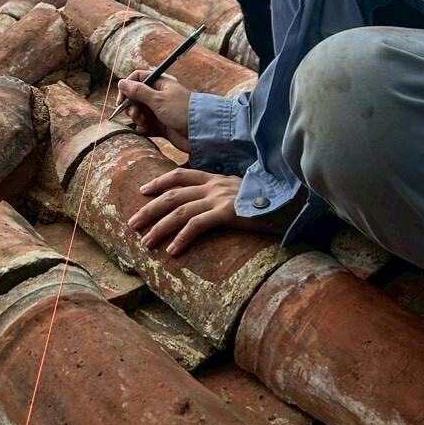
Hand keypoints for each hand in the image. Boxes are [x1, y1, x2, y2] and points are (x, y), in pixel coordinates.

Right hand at [116, 70, 191, 151]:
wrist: (200, 132)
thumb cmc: (182, 110)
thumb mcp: (158, 99)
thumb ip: (138, 91)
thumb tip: (121, 82)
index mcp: (160, 84)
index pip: (137, 79)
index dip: (127, 87)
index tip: (122, 100)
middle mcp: (159, 96)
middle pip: (136, 97)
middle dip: (132, 106)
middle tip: (135, 114)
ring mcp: (160, 111)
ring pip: (140, 112)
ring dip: (137, 117)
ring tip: (142, 122)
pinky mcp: (161, 126)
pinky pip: (146, 125)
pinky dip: (143, 128)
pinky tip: (145, 130)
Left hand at [127, 167, 279, 256]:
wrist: (291, 203)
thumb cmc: (269, 203)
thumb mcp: (242, 195)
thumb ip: (225, 198)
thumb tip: (211, 209)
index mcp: (216, 179)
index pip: (181, 174)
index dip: (160, 181)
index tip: (143, 190)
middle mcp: (214, 185)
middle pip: (172, 194)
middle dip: (150, 209)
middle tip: (131, 223)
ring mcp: (220, 197)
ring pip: (180, 210)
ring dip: (159, 227)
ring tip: (146, 242)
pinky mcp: (227, 212)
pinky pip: (198, 224)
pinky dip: (182, 237)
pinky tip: (173, 250)